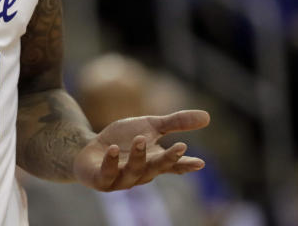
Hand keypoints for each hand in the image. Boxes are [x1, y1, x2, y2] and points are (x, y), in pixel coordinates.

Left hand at [73, 110, 209, 190]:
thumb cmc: (124, 140)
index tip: (200, 162)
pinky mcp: (101, 180)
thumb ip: (176, 122)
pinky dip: (111, 163)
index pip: (174, 165)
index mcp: (155, 162)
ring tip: (141, 138)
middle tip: (180, 146)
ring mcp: (121, 179)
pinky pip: (107, 175)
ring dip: (138, 156)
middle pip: (157, 168)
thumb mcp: (150, 126)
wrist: (89, 150)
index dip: (186, 164)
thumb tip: (208, 116)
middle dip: (168, 159)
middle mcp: (141, 173)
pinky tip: (113, 149)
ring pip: (133, 172)